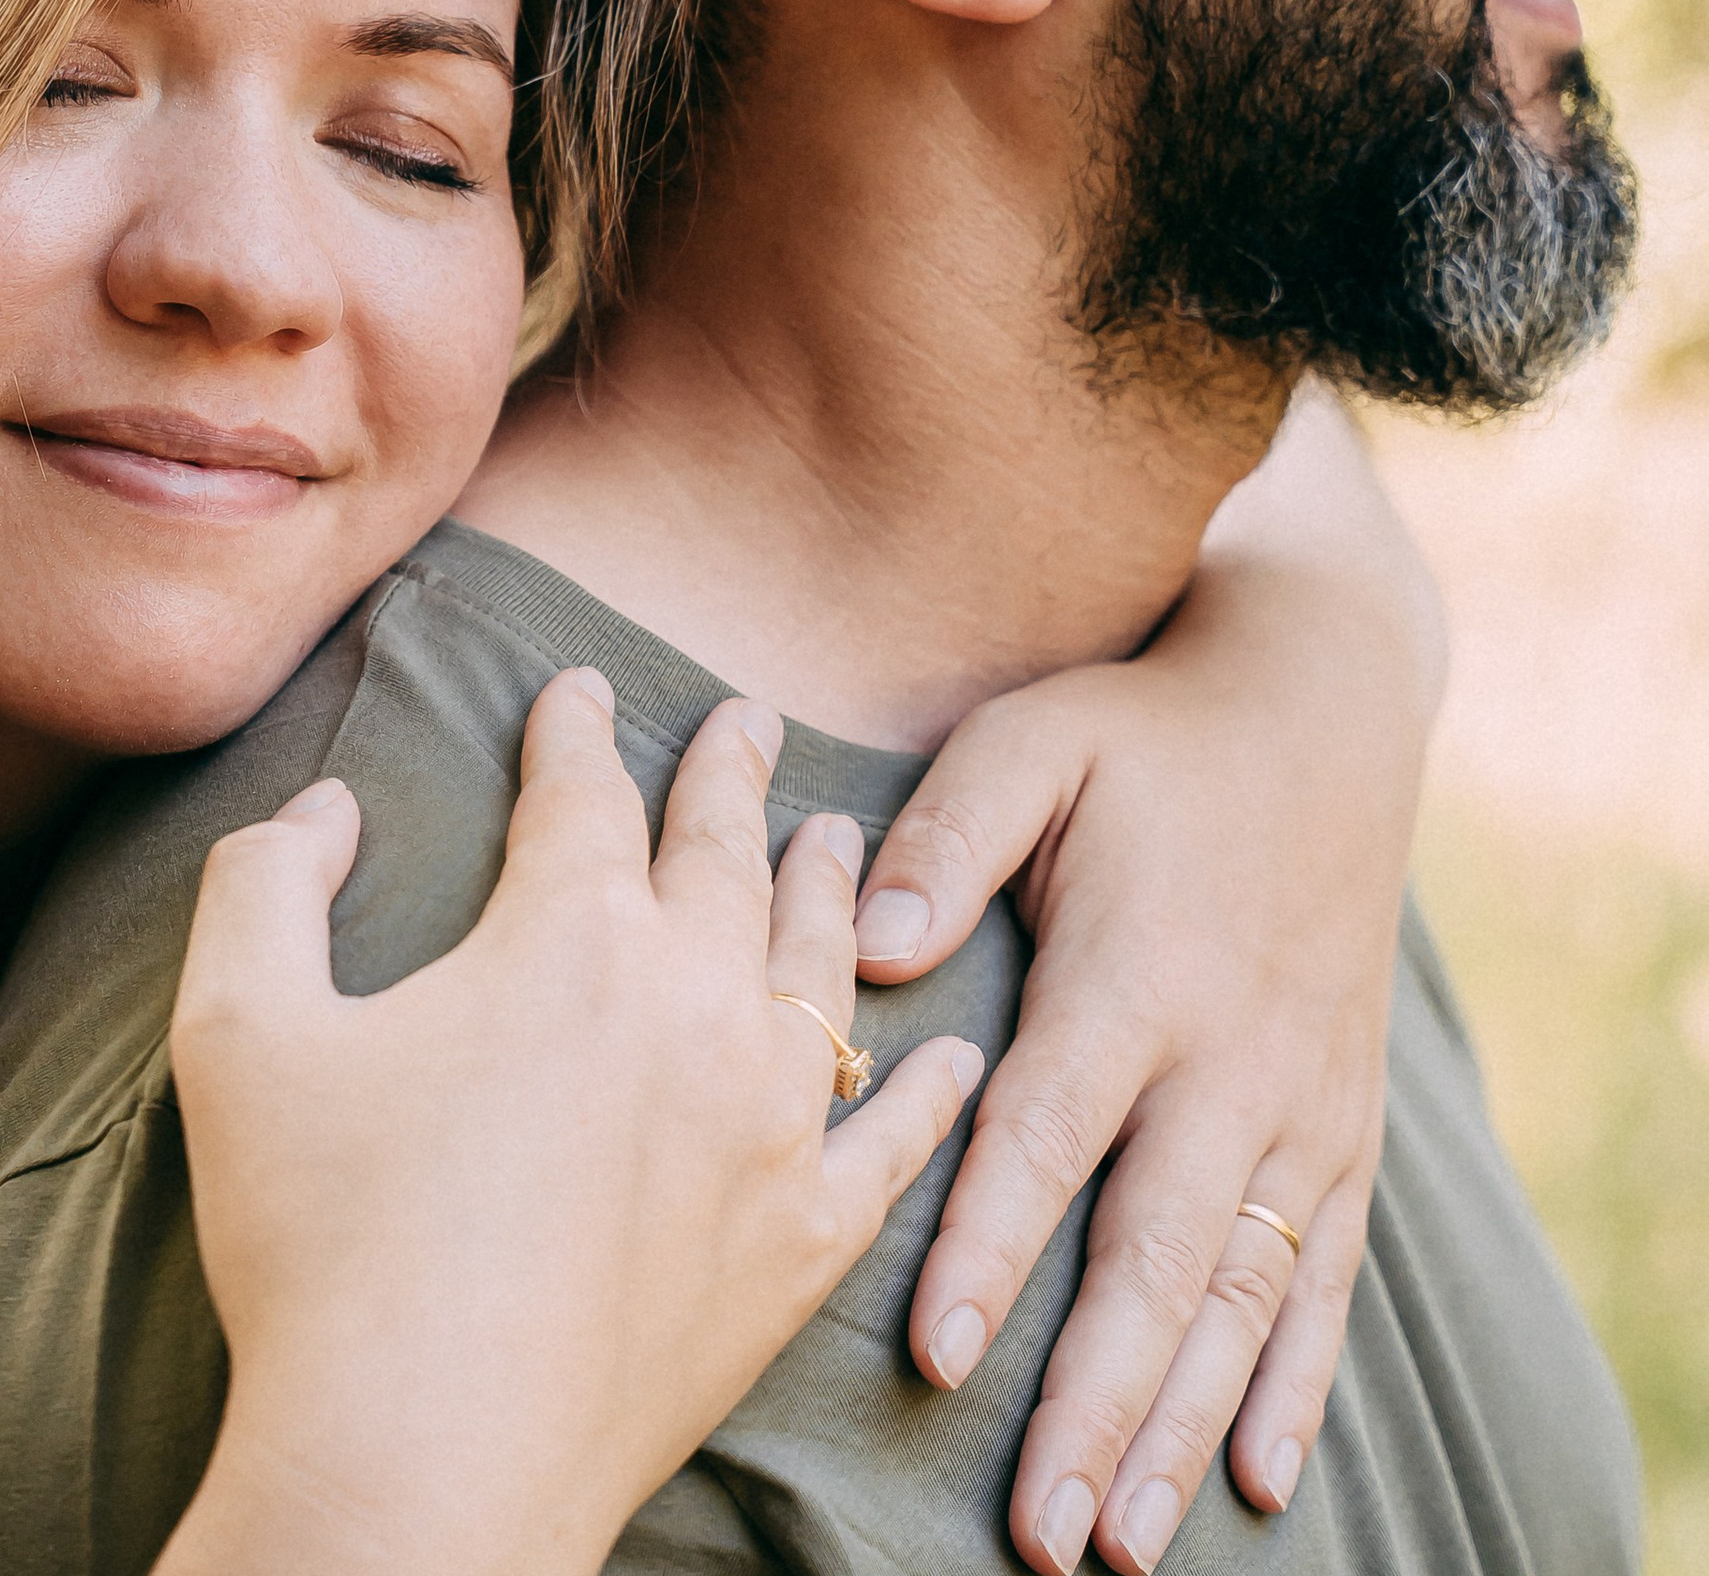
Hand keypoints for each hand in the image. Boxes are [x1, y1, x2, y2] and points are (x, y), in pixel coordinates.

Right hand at [156, 668, 983, 1575]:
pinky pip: (895, 1140)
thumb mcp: (237, 1031)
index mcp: (566, 937)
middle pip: (722, 853)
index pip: (581, 795)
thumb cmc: (321, 1246)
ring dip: (828, 885)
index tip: (582, 690)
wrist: (424, 1467)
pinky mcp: (801, 1242)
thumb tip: (329, 806)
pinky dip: (928, 1088)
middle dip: (728, 776)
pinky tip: (951, 1051)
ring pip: (819, 964)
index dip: (575, 732)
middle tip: (749, 721)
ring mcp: (766, 1124)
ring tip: (836, 833)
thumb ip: (267, 879)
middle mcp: (693, 1003)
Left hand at [849, 388, 1438, 1575]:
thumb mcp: (1031, 742)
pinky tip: (1265, 1477)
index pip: (1051, 1131)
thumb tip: (865, 946)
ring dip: (1185, 1421)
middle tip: (1043, 1527)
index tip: (938, 1354)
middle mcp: (1230, 1058)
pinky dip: (1295, 1377)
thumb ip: (945, 839)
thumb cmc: (1138, 738)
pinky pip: (1324, 1273)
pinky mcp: (1343, 1123)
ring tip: (1125, 1536)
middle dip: (1098, 1397)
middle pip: (1156, 1251)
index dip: (993, 1242)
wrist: (1316, 716)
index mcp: (1135, 972)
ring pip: (1243, 1292)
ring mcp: (1298, 1101)